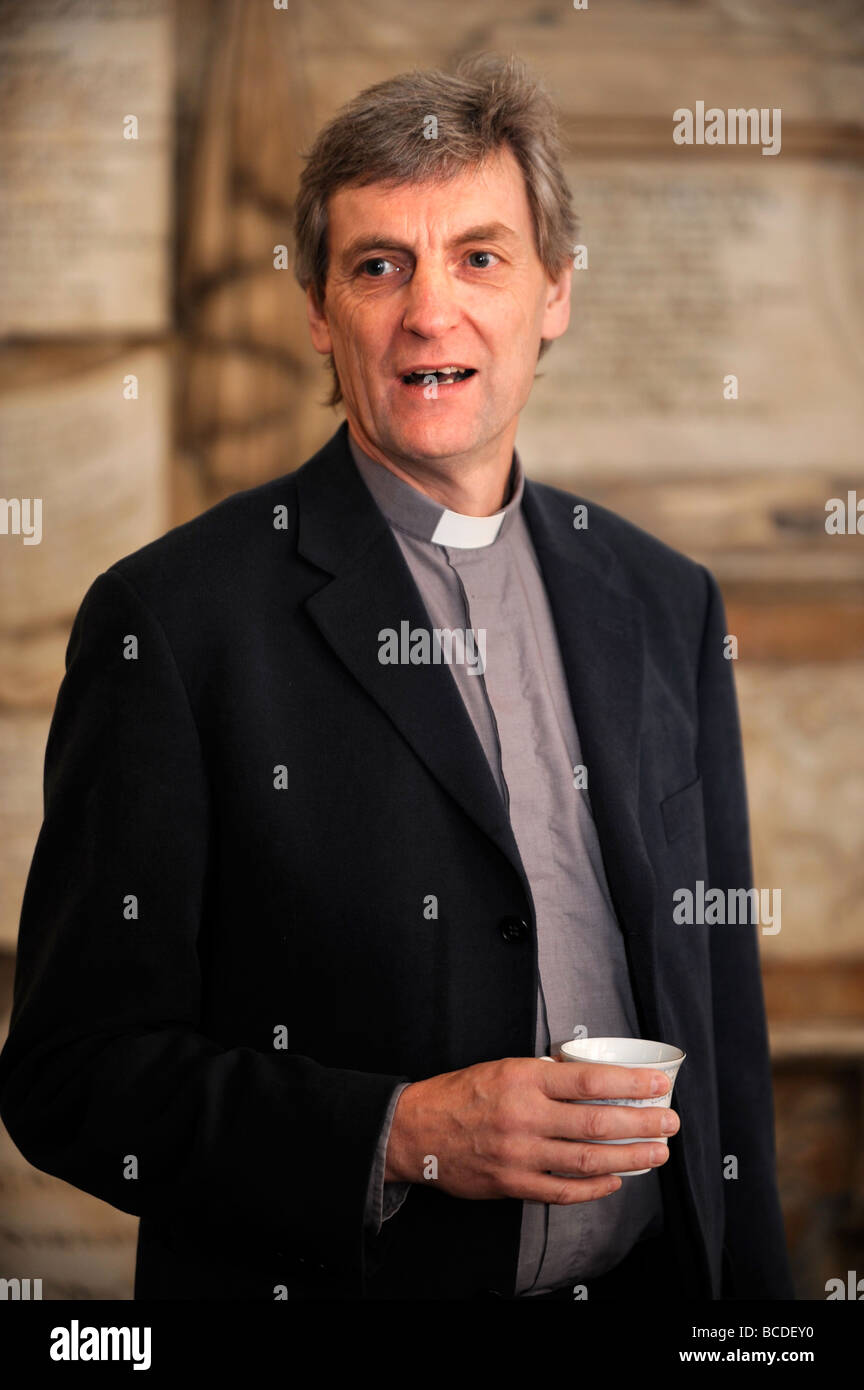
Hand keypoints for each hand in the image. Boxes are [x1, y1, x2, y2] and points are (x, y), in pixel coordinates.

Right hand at [384, 1055, 677, 1203]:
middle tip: (669, 1123)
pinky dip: (594, 1189)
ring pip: (587, 1160)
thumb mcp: (503, 1067)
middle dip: (641, 1124)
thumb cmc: (460, 1094)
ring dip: (629, 1158)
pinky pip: (563, 1190)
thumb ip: (545, 1077)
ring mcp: (520, 1154)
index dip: (630, 1082)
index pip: (590, 1080)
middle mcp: (525, 1116)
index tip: (658, 1083)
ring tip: (656, 1154)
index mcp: (524, 1079)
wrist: (416, 1130)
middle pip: (597, 1123)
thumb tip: (590, 1081)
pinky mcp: (513, 1183)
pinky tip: (615, 1181)